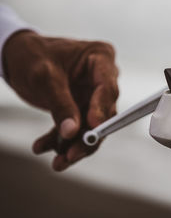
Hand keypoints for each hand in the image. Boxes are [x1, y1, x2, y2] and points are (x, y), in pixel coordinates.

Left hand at [3, 31, 118, 170]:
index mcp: (100, 58)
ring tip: (58, 162)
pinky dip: (61, 140)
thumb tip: (72, 132)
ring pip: (92, 125)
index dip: (101, 110)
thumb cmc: (32, 55)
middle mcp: (102, 76)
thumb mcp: (44, 77)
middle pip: (103, 112)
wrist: (15, 55)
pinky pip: (76, 127)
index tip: (92, 129)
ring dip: (74, 145)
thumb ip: (60, 104)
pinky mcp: (82, 105)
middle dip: (87, 137)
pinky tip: (43, 147)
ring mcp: (93, 92)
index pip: (107, 87)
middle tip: (72, 154)